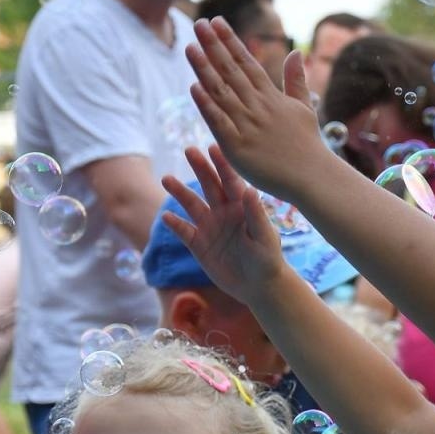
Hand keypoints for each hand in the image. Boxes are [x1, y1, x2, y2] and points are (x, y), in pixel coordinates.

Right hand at [161, 144, 288, 301]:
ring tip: (167, 179)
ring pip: (192, 205)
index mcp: (242, 206)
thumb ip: (256, 214)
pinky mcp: (199, 245)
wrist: (259, 286)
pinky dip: (175, 225)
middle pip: (209, 185)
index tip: (213, 146)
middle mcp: (224, 212)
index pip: (231, 180)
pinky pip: (184, 232)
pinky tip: (166, 217)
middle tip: (189, 150)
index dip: (222, 164)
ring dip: (180, 192)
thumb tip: (250, 190)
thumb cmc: (268, 260)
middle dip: (200, 168)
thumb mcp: (264, 237)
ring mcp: (210, 227)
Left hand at [187, 17, 330, 200]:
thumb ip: (296, 80)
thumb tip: (295, 52)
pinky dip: (206, 105)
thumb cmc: (307, 144)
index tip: (216, 21)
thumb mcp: (304, 107)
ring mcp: (247, 125)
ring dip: (204, 69)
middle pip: (231, 71)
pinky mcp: (238, 147)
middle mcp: (258, 106)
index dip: (230, 40)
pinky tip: (194, 88)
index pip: (246, 62)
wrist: (311, 176)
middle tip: (198, 24)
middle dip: (213, 46)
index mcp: (271, 96)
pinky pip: (219, 122)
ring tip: (190, 47)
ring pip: (221, 92)